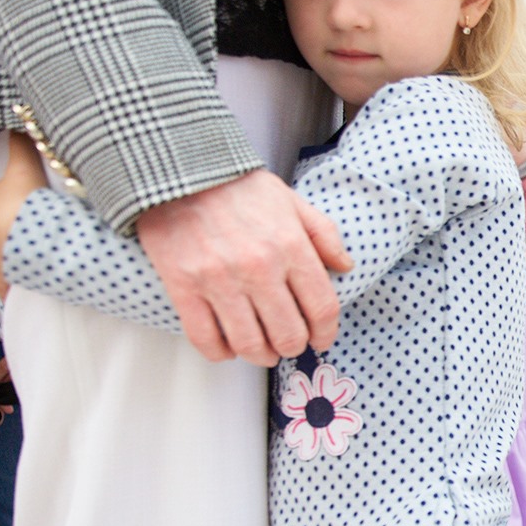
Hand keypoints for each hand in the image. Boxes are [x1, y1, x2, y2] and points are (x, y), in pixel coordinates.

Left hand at [0, 132, 48, 294]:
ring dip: (9, 250)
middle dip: (2, 224)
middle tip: (26, 222)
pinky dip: (15, 278)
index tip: (11, 196)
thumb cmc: (27, 207)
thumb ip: (18, 146)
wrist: (38, 247)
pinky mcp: (3, 281)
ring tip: (32, 247)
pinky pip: (6, 280)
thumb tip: (14, 122)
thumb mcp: (24, 168)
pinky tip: (29, 274)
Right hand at [137, 171, 353, 365]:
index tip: (322, 338)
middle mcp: (258, 267)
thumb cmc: (237, 186)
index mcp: (290, 246)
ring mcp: (219, 280)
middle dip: (294, 347)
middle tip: (290, 343)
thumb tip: (345, 267)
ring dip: (261, 355)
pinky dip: (221, 352)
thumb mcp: (291, 201)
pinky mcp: (183, 287)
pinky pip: (206, 339)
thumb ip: (323, 234)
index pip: (322, 308)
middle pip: (289, 334)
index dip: (327, 332)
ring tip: (263, 350)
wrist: (180, 170)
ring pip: (250, 344)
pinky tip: (228, 345)